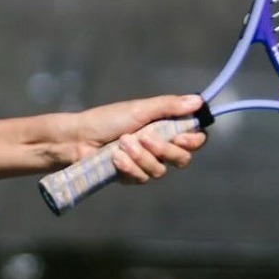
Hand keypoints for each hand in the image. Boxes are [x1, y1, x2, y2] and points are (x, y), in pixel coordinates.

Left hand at [62, 94, 208, 183]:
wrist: (79, 138)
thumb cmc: (107, 119)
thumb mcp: (139, 109)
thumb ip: (169, 106)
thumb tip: (199, 100)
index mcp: (165, 128)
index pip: (194, 139)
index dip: (194, 140)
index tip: (183, 137)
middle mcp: (159, 147)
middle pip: (183, 158)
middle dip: (164, 149)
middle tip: (145, 137)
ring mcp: (146, 163)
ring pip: (160, 170)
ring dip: (141, 156)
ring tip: (122, 143)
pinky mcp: (133, 176)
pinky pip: (142, 178)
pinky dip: (129, 167)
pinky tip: (115, 158)